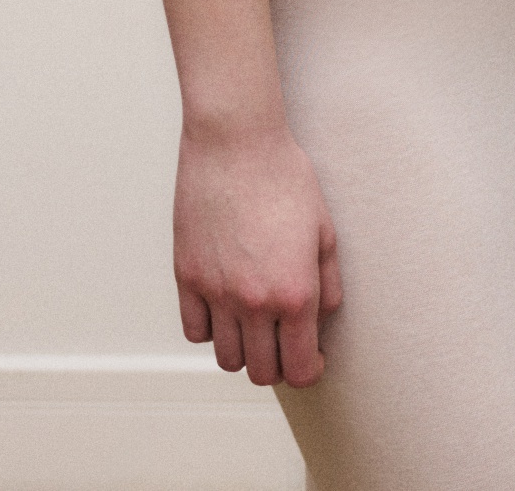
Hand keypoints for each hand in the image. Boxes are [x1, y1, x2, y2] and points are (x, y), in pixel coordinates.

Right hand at [173, 122, 343, 386]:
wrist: (235, 141)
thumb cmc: (284, 177)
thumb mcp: (324, 230)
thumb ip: (327, 284)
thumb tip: (321, 320)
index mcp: (294, 292)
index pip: (299, 369)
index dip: (308, 371)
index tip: (310, 359)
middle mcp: (254, 301)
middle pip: (262, 372)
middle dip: (278, 364)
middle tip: (283, 342)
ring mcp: (216, 291)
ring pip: (227, 359)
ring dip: (243, 351)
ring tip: (253, 326)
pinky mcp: (187, 275)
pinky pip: (195, 331)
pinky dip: (210, 329)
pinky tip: (224, 307)